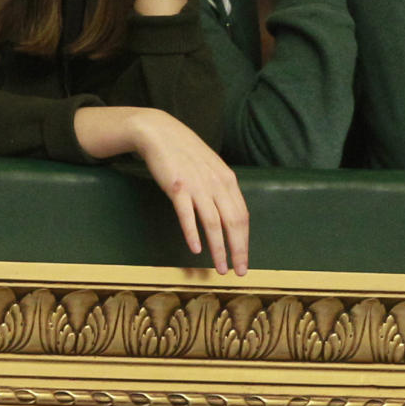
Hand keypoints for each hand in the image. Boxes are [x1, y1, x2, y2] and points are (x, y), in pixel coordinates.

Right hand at [73, 105, 248, 274]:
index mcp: (228, 180)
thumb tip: (228, 215)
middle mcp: (217, 183)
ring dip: (218, 249)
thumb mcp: (210, 168)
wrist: (159, 133)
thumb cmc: (185, 152)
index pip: (242, 216)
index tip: (243, 261)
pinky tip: (195, 249)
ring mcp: (197, 185)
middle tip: (238, 272)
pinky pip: (187, 214)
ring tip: (219, 268)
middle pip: (233, 222)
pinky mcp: (177, 187)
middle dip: (237, 251)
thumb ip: (220, 189)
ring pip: (213, 223)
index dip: (245, 241)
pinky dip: (192, 233)